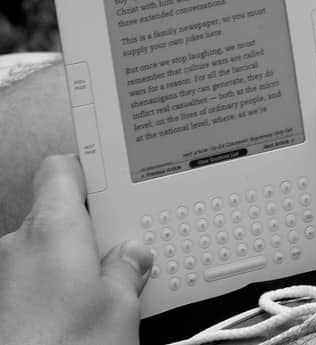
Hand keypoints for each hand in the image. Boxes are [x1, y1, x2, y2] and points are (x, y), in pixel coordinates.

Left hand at [0, 154, 151, 344]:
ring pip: (42, 251)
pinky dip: (52, 290)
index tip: (114, 180)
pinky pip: (28, 280)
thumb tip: (131, 258)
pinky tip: (76, 318)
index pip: (61, 168)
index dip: (90, 170)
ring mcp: (0, 277)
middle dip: (90, 229)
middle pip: (55, 212)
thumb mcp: (121, 308)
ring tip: (102, 297)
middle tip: (122, 254)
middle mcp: (17, 244)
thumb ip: (127, 270)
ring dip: (69, 264)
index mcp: (52, 227)